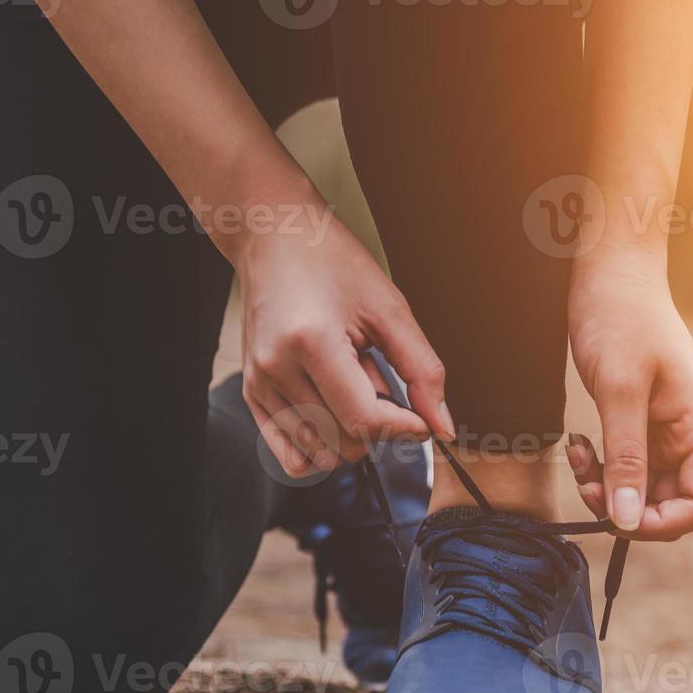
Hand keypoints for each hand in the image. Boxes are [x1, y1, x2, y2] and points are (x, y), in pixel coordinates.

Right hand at [236, 205, 453, 477]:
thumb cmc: (331, 262)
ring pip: (321, 453)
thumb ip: (422, 370)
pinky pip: (289, 454)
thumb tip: (441, 425)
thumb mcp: (390, 308)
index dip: (405, 428)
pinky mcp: (251, 392)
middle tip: (380, 381)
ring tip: (350, 387)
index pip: (364, 420)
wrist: (277, 237)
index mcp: (311, 341)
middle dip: (379, 427)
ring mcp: (258, 383)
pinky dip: (320, 447)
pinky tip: (332, 415)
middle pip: (344, 442)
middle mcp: (276, 367)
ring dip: (350, 435)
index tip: (421, 419)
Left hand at [566, 258, 692, 540]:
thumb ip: (626, 458)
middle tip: (587, 486)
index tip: (618, 516)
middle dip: (627, 507)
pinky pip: (626, 465)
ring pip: (642, 489)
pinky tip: (580, 446)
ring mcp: (664, 431)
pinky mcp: (639, 422)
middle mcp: (688, 435)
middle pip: (670, 504)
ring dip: (608, 488)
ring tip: (579, 459)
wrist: (611, 269)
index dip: (662, 523)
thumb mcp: (620, 390)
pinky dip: (601, 467)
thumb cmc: (621, 318)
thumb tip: (628, 522)